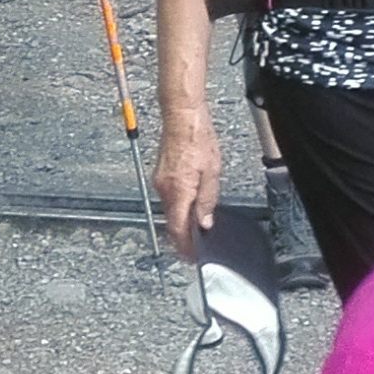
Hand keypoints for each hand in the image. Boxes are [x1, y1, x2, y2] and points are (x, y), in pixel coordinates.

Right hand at [153, 112, 221, 253]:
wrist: (182, 116)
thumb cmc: (197, 138)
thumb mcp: (212, 173)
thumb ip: (207, 200)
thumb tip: (204, 222)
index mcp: (178, 192)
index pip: (178, 229)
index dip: (185, 247)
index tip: (192, 257)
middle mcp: (164, 189)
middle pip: (172, 222)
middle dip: (183, 236)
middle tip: (197, 246)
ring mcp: (160, 181)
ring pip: (170, 210)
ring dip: (182, 219)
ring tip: (198, 225)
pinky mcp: (161, 174)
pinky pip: (169, 197)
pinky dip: (179, 205)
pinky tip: (191, 203)